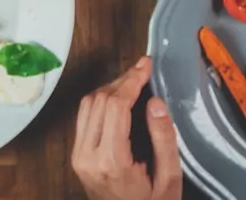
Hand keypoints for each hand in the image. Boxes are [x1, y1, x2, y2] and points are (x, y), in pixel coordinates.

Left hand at [71, 56, 181, 199]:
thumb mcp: (169, 179)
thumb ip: (164, 140)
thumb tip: (156, 102)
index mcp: (111, 162)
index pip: (115, 106)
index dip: (131, 81)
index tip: (145, 66)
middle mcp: (88, 156)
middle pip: (100, 101)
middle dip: (122, 81)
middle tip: (143, 70)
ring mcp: (79, 156)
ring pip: (88, 105)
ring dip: (110, 87)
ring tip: (133, 81)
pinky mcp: (77, 156)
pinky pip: (84, 117)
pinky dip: (100, 100)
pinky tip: (118, 98)